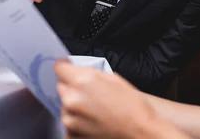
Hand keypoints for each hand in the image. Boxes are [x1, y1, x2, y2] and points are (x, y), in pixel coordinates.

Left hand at [54, 60, 175, 138]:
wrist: (140, 131)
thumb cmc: (132, 106)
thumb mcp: (113, 78)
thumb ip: (90, 73)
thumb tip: (77, 70)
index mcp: (82, 81)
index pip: (58, 67)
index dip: (66, 67)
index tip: (69, 69)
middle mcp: (71, 100)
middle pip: (61, 87)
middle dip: (72, 87)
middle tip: (90, 92)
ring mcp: (69, 121)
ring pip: (64, 106)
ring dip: (74, 105)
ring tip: (95, 109)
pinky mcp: (70, 136)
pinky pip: (68, 123)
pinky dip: (77, 122)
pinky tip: (93, 121)